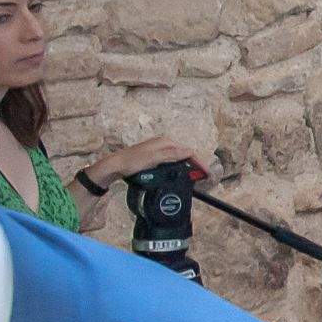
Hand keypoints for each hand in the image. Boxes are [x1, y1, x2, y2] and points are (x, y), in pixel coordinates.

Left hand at [88, 136, 209, 189]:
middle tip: (202, 179)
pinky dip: (178, 169)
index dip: (199, 162)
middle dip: (194, 165)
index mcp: (166, 142)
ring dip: (187, 168)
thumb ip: (171, 154)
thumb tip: (190, 151)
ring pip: (179, 159)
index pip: (188, 151)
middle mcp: (164, 144)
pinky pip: (172, 162)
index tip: (206, 174)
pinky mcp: (155, 158)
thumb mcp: (153, 158)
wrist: (114, 166)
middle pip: (185, 154)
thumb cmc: (132, 161)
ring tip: (194, 179)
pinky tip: (178, 176)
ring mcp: (159, 151)